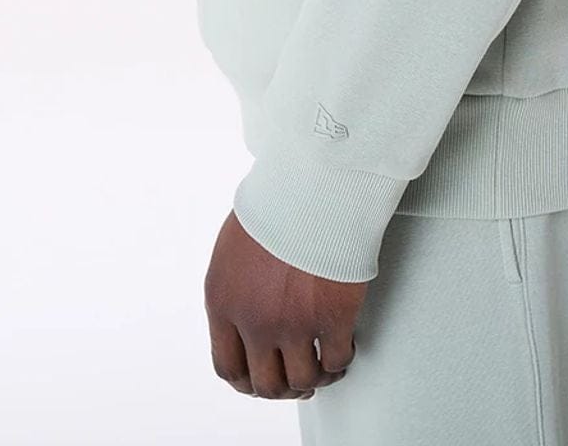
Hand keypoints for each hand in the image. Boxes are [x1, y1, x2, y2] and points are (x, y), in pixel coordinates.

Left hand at [205, 209, 367, 398]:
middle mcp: (254, 321)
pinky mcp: (333, 319)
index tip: (262, 379)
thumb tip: (245, 312)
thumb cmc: (278, 200)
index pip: (228, 366)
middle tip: (297, 379)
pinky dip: (340, 361)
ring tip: (324, 366)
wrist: (315, 180)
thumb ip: (235, 287)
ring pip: (302, 381)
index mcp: (223, 301)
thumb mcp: (234, 245)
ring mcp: (294, 324)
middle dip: (283, 387)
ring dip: (314, 379)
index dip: (248, 380)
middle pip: (266, 384)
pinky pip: (336, 362)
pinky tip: (344, 347)